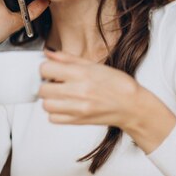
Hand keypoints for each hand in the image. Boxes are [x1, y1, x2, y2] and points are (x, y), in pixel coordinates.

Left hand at [38, 50, 175, 152]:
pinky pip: (53, 119)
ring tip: (60, 95)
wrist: (132, 106)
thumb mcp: (95, 65)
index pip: (46, 69)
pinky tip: (65, 106)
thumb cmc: (118, 85)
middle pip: (43, 88)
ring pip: (46, 105)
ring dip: (50, 99)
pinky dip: (55, 113)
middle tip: (56, 83)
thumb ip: (69, 59)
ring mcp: (77, 108)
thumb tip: (49, 55)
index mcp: (82, 74)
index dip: (47, 68)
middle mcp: (78, 91)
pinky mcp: (77, 121)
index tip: (52, 70)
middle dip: (46, 84)